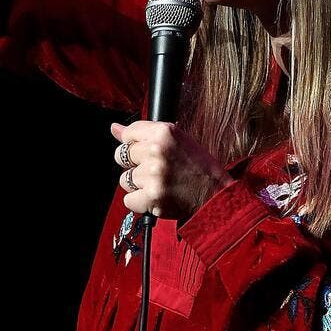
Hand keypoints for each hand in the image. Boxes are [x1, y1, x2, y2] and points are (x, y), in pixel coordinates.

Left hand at [111, 120, 235, 221]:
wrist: (215, 195)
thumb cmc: (198, 167)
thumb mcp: (177, 140)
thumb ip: (144, 133)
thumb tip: (114, 128)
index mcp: (164, 132)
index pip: (129, 133)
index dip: (135, 143)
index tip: (145, 151)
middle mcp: (156, 151)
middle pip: (122, 156)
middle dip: (135, 164)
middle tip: (156, 170)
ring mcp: (153, 175)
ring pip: (125, 179)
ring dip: (138, 184)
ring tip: (159, 184)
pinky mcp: (152, 197)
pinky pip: (128, 199)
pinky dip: (140, 202)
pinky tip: (156, 197)